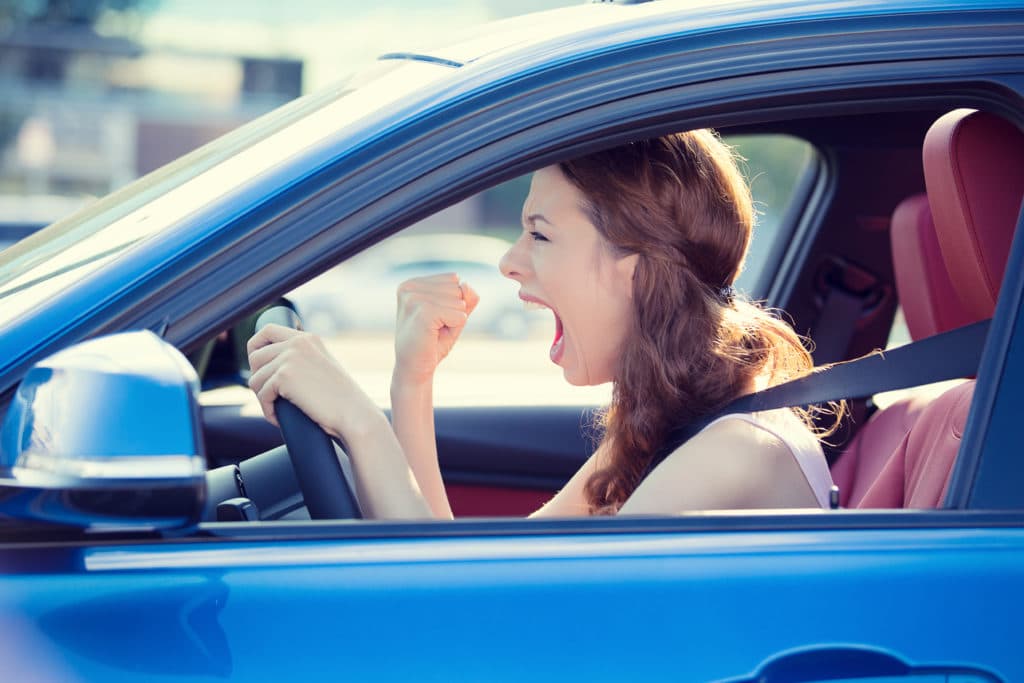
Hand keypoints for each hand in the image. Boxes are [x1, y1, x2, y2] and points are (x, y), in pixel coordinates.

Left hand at [247, 324, 379, 440]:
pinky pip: (262, 394)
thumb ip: (302, 360)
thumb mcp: (322, 368)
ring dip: (263, 397)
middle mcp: (297, 342)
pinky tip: (278, 418)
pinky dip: (267, 410)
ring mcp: (290, 358)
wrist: (353, 414)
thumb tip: (272, 367)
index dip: (255, 347)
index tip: (257, 366)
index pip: (267, 330)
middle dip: (258, 378)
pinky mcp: (284, 376)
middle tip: (270, 395)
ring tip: (276, 409)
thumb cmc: (341, 399)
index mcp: (308, 338)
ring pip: (255, 378)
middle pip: (255, 356)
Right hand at [394, 273, 479, 384]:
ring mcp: (414, 298)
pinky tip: (435, 336)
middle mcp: (409, 287)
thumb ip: (465, 297)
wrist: (415, 369)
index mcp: (412, 283)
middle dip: (454, 312)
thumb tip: (466, 285)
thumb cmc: (432, 343)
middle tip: (435, 329)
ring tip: (434, 333)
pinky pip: (459, 315)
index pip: (454, 280)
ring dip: (453, 321)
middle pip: (458, 288)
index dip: (452, 304)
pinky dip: (455, 328)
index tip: (434, 320)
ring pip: (460, 302)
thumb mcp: (454, 315)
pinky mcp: (423, 311)